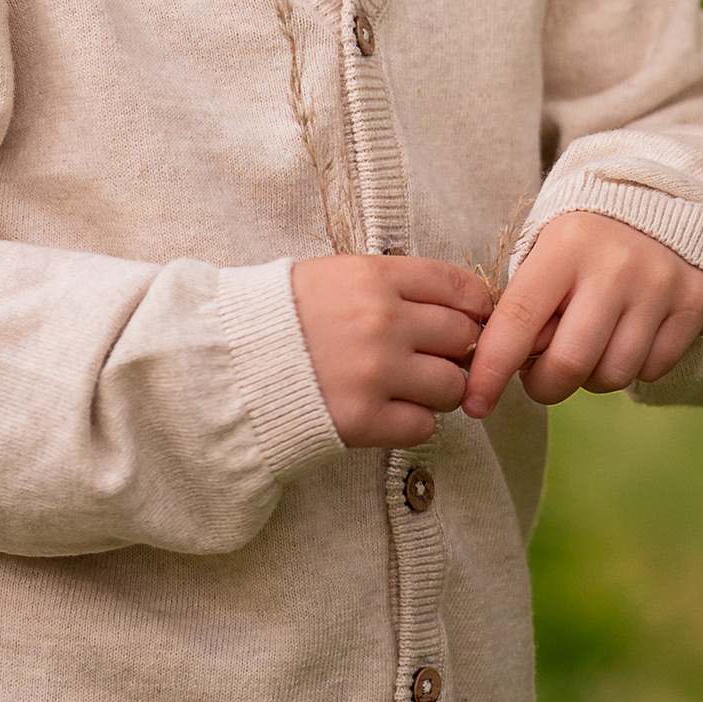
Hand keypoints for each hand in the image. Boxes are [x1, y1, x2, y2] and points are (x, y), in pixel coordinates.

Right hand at [292, 253, 492, 448]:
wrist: (226, 364)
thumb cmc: (281, 317)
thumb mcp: (335, 276)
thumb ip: (393, 285)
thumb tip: (456, 307)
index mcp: (375, 277)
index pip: (459, 288)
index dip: (476, 308)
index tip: (473, 320)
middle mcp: (383, 322)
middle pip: (463, 337)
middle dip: (459, 351)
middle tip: (439, 358)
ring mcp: (375, 372)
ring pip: (452, 385)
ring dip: (441, 390)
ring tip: (413, 389)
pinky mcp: (364, 420)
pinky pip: (424, 426)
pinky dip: (414, 422)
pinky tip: (390, 412)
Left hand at [461, 211, 702, 420]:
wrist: (661, 200)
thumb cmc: (584, 240)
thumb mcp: (544, 252)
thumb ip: (524, 306)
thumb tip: (507, 369)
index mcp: (565, 246)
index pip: (518, 321)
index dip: (491, 370)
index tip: (475, 403)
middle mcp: (615, 265)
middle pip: (570, 363)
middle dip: (544, 386)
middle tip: (540, 377)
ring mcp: (659, 285)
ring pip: (612, 375)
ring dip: (590, 378)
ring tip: (588, 347)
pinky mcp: (694, 302)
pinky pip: (651, 370)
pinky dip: (632, 368)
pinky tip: (625, 337)